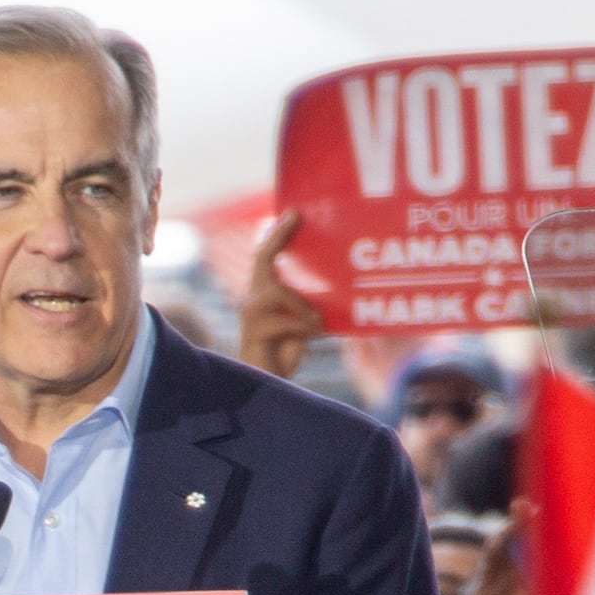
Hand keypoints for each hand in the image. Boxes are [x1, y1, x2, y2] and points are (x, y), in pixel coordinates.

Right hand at [233, 210, 328, 373]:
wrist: (268, 383)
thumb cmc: (285, 351)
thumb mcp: (304, 321)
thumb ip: (311, 304)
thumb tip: (344, 290)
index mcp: (264, 291)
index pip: (267, 255)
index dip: (278, 233)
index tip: (294, 212)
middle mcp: (253, 298)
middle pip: (262, 259)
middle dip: (278, 236)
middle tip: (296, 217)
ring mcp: (251, 313)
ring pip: (278, 292)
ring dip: (303, 305)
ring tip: (320, 322)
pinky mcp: (254, 331)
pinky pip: (285, 320)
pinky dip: (304, 326)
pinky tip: (317, 334)